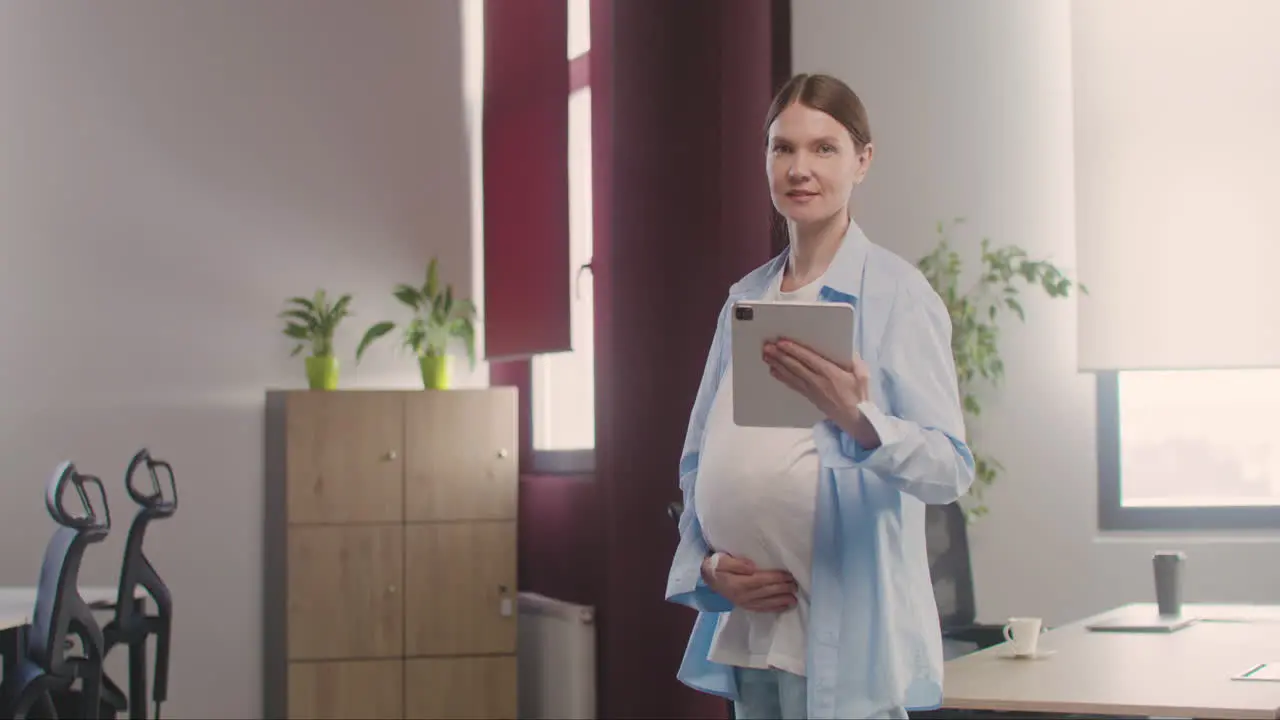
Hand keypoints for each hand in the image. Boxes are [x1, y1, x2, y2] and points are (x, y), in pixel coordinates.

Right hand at [701, 552, 797, 611]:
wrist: (706, 578)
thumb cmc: (716, 566)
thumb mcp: (721, 560)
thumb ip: (736, 563)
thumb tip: (752, 567)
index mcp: (738, 583)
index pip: (760, 580)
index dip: (775, 578)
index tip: (788, 575)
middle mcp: (742, 595)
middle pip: (766, 592)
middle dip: (782, 589)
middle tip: (795, 585)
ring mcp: (744, 602)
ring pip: (766, 602)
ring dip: (781, 600)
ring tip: (794, 599)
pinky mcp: (746, 606)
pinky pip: (762, 609)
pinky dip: (774, 608)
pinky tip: (784, 606)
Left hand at [763, 338, 879, 447]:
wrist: (855, 419)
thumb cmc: (860, 396)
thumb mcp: (862, 375)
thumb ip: (854, 360)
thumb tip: (847, 348)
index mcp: (830, 373)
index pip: (808, 359)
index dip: (794, 350)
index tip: (782, 342)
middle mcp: (818, 381)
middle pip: (795, 366)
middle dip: (780, 356)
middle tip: (767, 347)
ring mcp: (812, 390)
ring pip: (791, 375)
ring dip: (777, 365)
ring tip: (766, 357)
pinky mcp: (810, 397)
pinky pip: (793, 385)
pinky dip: (782, 378)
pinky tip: (774, 372)